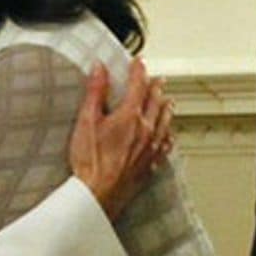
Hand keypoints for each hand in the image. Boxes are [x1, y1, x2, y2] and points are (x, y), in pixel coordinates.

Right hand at [68, 57, 172, 221]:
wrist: (99, 193)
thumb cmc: (91, 161)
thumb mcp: (86, 120)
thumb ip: (95, 92)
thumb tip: (100, 70)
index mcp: (129, 116)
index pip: (138, 86)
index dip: (138, 71)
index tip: (139, 62)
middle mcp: (145, 130)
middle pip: (155, 102)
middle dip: (155, 87)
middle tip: (157, 79)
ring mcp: (149, 148)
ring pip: (164, 122)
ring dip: (166, 109)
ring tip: (169, 102)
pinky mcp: (149, 164)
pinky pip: (164, 146)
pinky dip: (167, 136)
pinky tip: (168, 136)